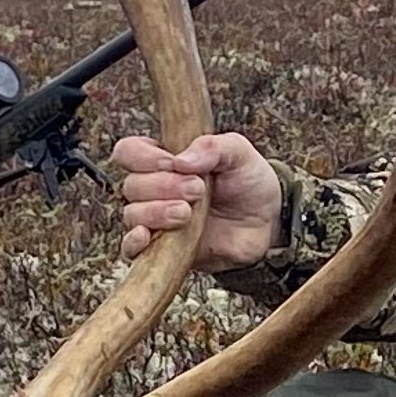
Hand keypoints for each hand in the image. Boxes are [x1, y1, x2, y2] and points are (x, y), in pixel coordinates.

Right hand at [111, 132, 281, 268]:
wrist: (265, 223)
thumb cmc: (247, 183)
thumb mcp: (239, 154)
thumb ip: (212, 147)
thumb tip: (181, 160)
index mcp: (164, 159)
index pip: (130, 152)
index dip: (143, 157)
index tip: (171, 162)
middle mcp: (154, 189)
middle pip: (132, 185)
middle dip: (163, 186)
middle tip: (198, 189)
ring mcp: (155, 220)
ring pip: (133, 214)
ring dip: (156, 212)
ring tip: (187, 212)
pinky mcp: (161, 249)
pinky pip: (130, 249)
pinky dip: (133, 242)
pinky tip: (147, 236)